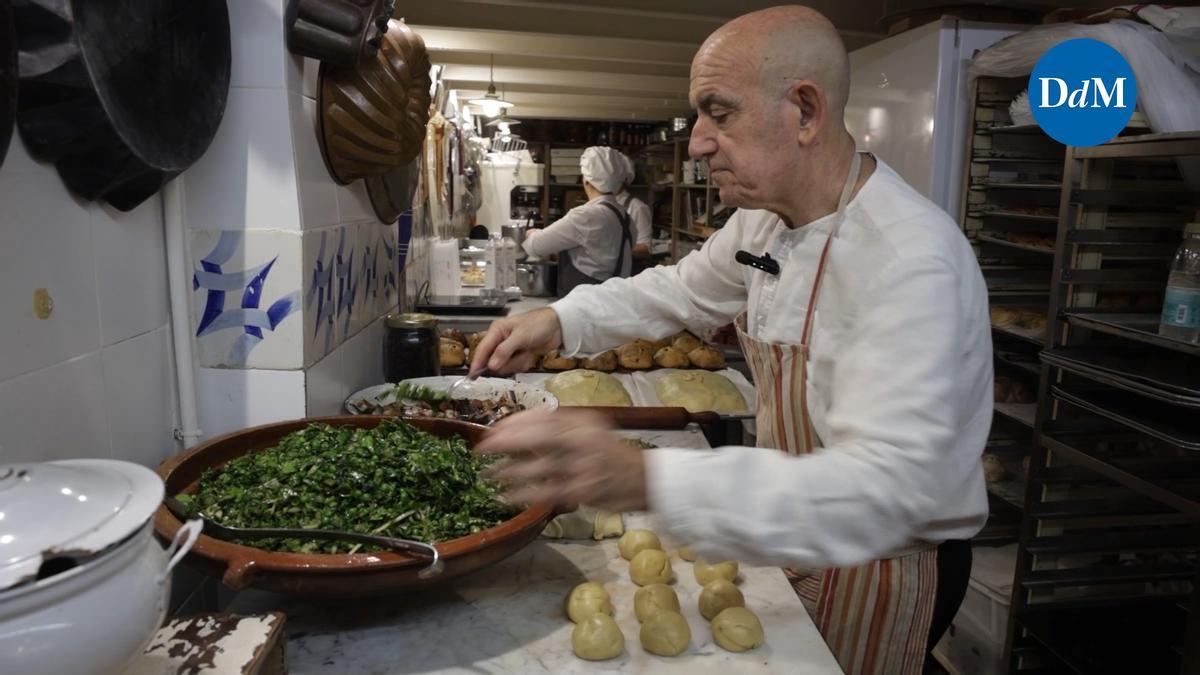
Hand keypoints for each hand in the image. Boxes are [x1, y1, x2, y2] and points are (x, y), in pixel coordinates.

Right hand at [469, 307, 563, 375]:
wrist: (559, 326)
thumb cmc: (539, 325)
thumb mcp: (521, 337)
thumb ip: (504, 351)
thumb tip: (491, 366)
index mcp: (497, 331)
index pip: (482, 349)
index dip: (477, 363)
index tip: (472, 376)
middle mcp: (500, 340)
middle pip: (493, 361)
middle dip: (507, 363)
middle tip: (519, 355)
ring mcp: (509, 349)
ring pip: (505, 366)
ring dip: (517, 363)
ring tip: (526, 353)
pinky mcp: (518, 355)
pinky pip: (515, 366)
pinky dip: (523, 363)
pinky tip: (529, 355)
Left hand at [476, 409, 648, 511]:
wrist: (647, 480)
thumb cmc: (612, 456)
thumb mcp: (591, 431)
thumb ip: (561, 428)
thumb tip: (519, 430)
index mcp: (582, 422)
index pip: (542, 416)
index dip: (514, 422)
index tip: (495, 428)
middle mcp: (583, 439)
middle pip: (537, 436)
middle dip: (506, 441)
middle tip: (482, 447)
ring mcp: (584, 465)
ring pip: (538, 466)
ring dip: (509, 471)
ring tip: (489, 475)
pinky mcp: (583, 490)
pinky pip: (546, 492)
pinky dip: (523, 494)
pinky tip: (506, 496)